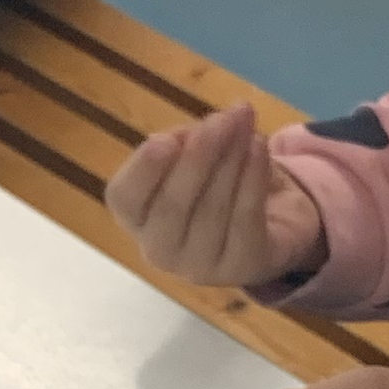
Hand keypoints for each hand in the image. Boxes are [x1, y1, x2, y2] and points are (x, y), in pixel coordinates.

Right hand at [105, 101, 324, 285]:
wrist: (264, 223)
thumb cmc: (210, 183)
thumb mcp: (189, 155)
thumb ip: (185, 141)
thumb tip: (199, 133)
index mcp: (136, 219)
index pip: (125, 199)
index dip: (143, 171)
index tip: (163, 139)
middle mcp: (159, 250)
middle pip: (172, 206)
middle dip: (198, 158)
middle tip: (221, 120)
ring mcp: (199, 267)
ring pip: (212, 210)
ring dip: (231, 160)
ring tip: (244, 123)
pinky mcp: (240, 267)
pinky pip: (246, 219)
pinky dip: (253, 178)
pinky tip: (258, 147)